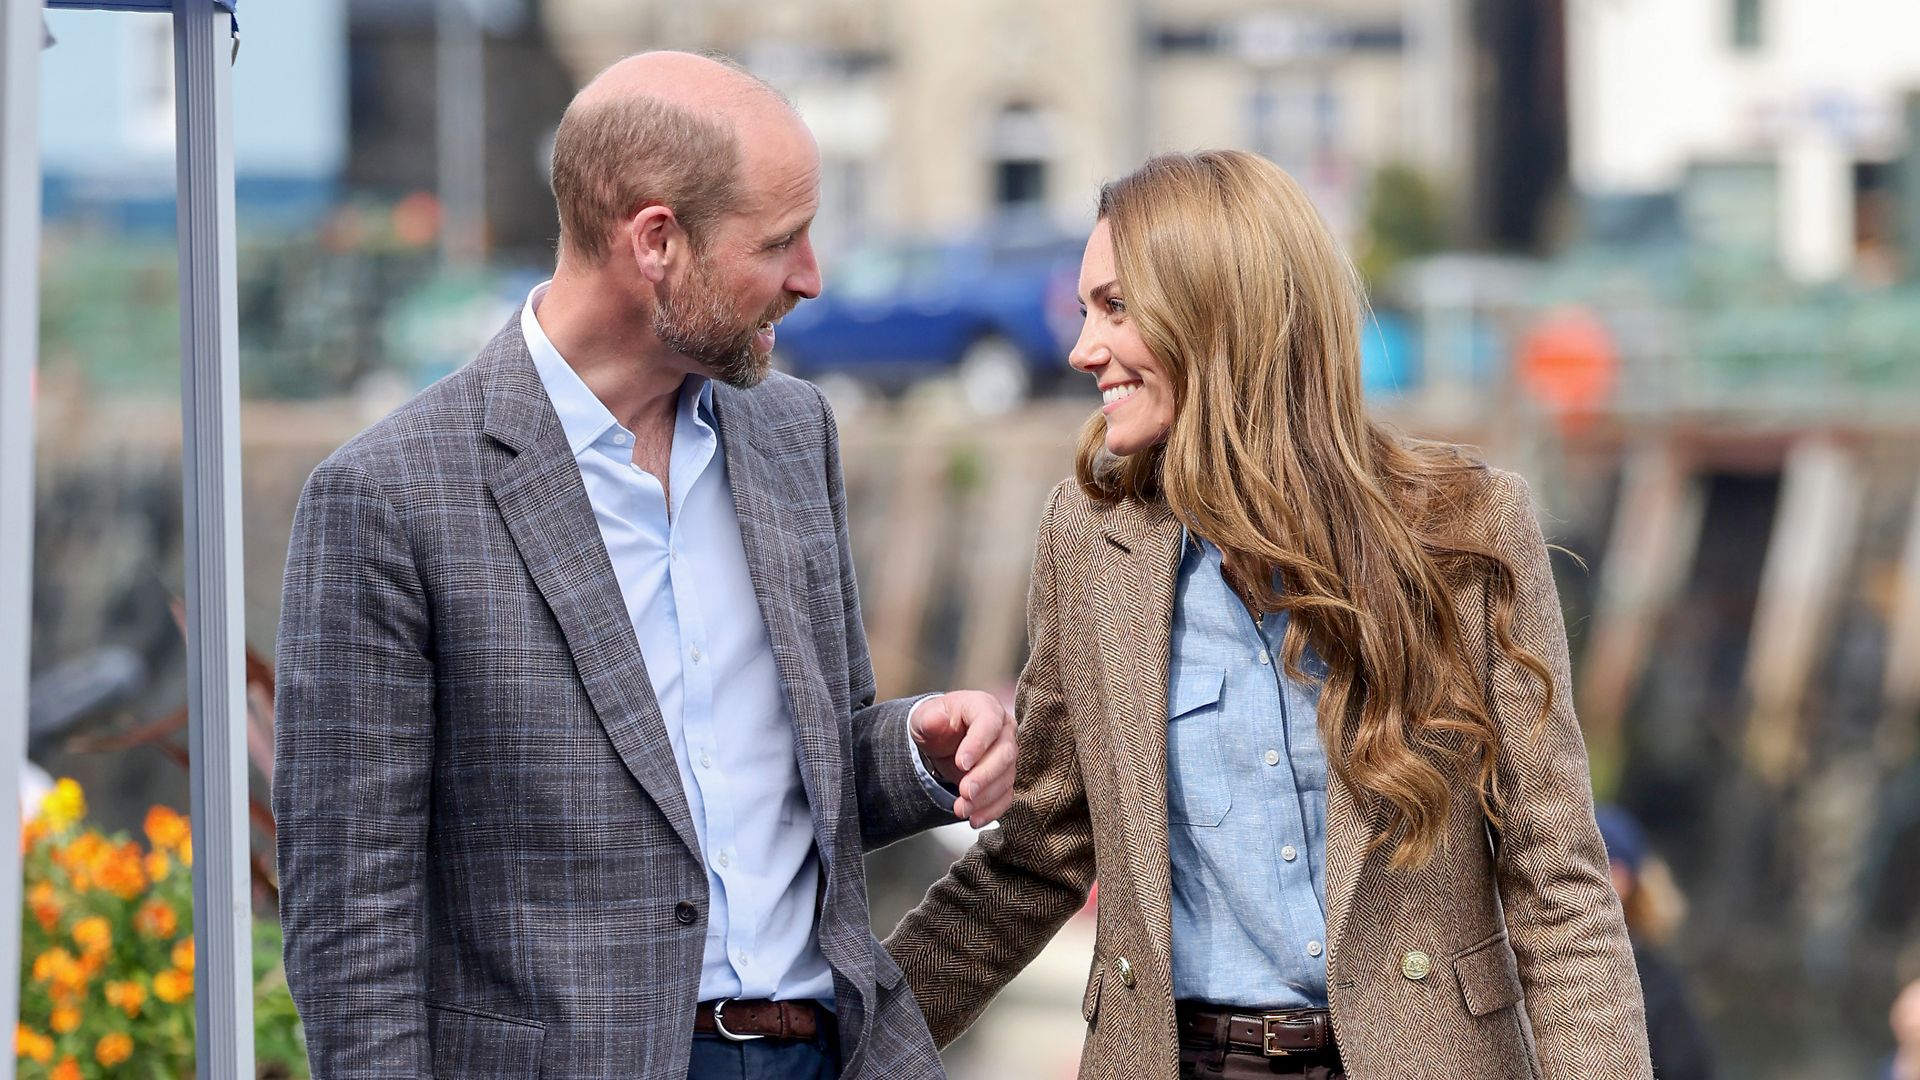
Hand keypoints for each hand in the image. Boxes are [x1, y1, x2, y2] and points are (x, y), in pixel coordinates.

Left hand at [909, 690, 1015, 826]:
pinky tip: (975, 819)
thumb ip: (929, 719)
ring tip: (962, 809)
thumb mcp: (925, 717)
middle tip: (965, 792)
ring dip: (985, 797)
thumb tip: (935, 721)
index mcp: (985, 707)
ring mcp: (1007, 754)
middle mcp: (1003, 730)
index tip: (961, 763)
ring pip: (1006, 777)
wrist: (941, 740)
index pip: (989, 723)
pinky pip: (1006, 795)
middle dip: (985, 776)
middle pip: (1005, 753)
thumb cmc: (936, 723)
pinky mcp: (1005, 777)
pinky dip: (992, 810)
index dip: (978, 744)